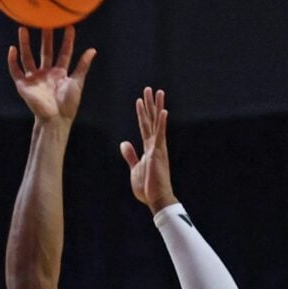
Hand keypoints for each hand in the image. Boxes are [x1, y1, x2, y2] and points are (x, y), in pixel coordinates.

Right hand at [7, 26, 94, 125]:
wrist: (55, 119)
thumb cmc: (68, 104)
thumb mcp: (77, 82)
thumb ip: (83, 65)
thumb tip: (93, 49)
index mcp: (60, 73)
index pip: (64, 52)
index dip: (67, 40)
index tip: (69, 26)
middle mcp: (46, 73)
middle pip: (45, 51)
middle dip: (46, 37)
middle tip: (46, 21)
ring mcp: (34, 78)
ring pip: (28, 57)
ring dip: (25, 43)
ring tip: (24, 28)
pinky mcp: (23, 85)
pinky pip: (15, 70)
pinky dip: (12, 60)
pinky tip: (12, 48)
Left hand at [119, 85, 174, 211]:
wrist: (156, 199)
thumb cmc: (147, 187)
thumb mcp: (135, 167)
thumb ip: (130, 155)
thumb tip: (124, 143)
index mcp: (149, 148)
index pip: (145, 126)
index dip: (143, 113)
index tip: (141, 100)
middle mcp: (155, 145)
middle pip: (152, 120)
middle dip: (150, 104)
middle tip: (150, 89)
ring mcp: (158, 148)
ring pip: (156, 123)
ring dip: (156, 107)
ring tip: (157, 92)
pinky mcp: (158, 153)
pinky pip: (160, 135)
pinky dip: (161, 123)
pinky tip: (163, 111)